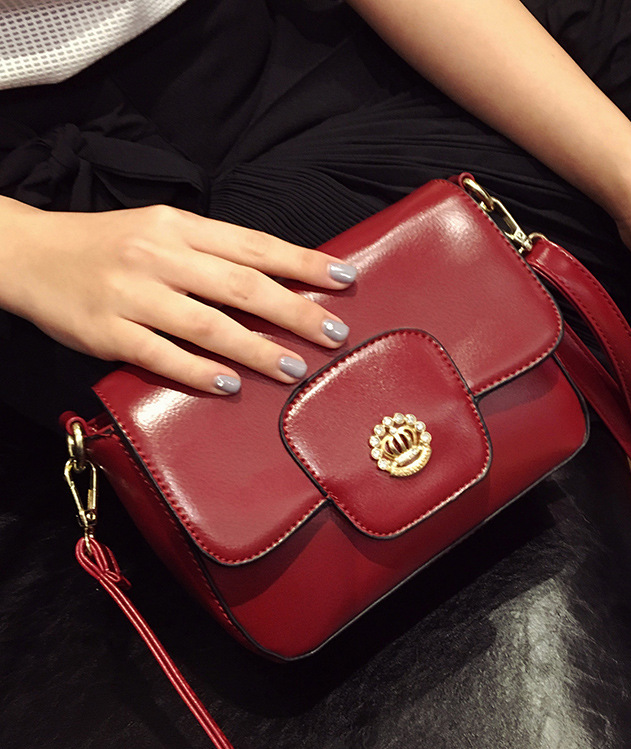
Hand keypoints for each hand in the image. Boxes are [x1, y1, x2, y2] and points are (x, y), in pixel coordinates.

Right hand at [0, 199, 356, 393]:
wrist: (29, 254)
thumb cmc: (108, 244)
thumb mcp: (161, 229)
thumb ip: (212, 251)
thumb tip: (277, 278)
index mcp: (179, 227)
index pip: (254, 245)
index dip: (302, 263)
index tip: (343, 278)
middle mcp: (159, 256)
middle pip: (240, 286)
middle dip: (294, 311)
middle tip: (332, 334)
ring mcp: (132, 295)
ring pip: (207, 324)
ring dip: (256, 348)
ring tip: (293, 368)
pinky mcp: (106, 331)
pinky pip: (159, 355)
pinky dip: (197, 371)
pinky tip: (229, 384)